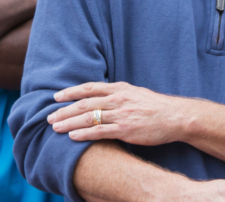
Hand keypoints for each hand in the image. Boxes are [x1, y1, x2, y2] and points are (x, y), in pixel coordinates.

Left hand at [48, 81, 188, 145]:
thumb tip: (102, 96)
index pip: (90, 87)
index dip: (71, 92)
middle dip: (64, 110)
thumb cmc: (156, 106)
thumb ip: (119, 94)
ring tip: (55, 127)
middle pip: (85, 103)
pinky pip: (99, 132)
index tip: (56, 96)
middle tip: (49, 116)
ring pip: (88, 117)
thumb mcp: (137, 93)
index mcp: (121, 89)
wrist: (176, 117)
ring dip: (68, 122)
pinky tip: (72, 136)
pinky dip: (83, 133)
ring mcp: (122, 115)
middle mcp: (119, 99)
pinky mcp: (125, 130)